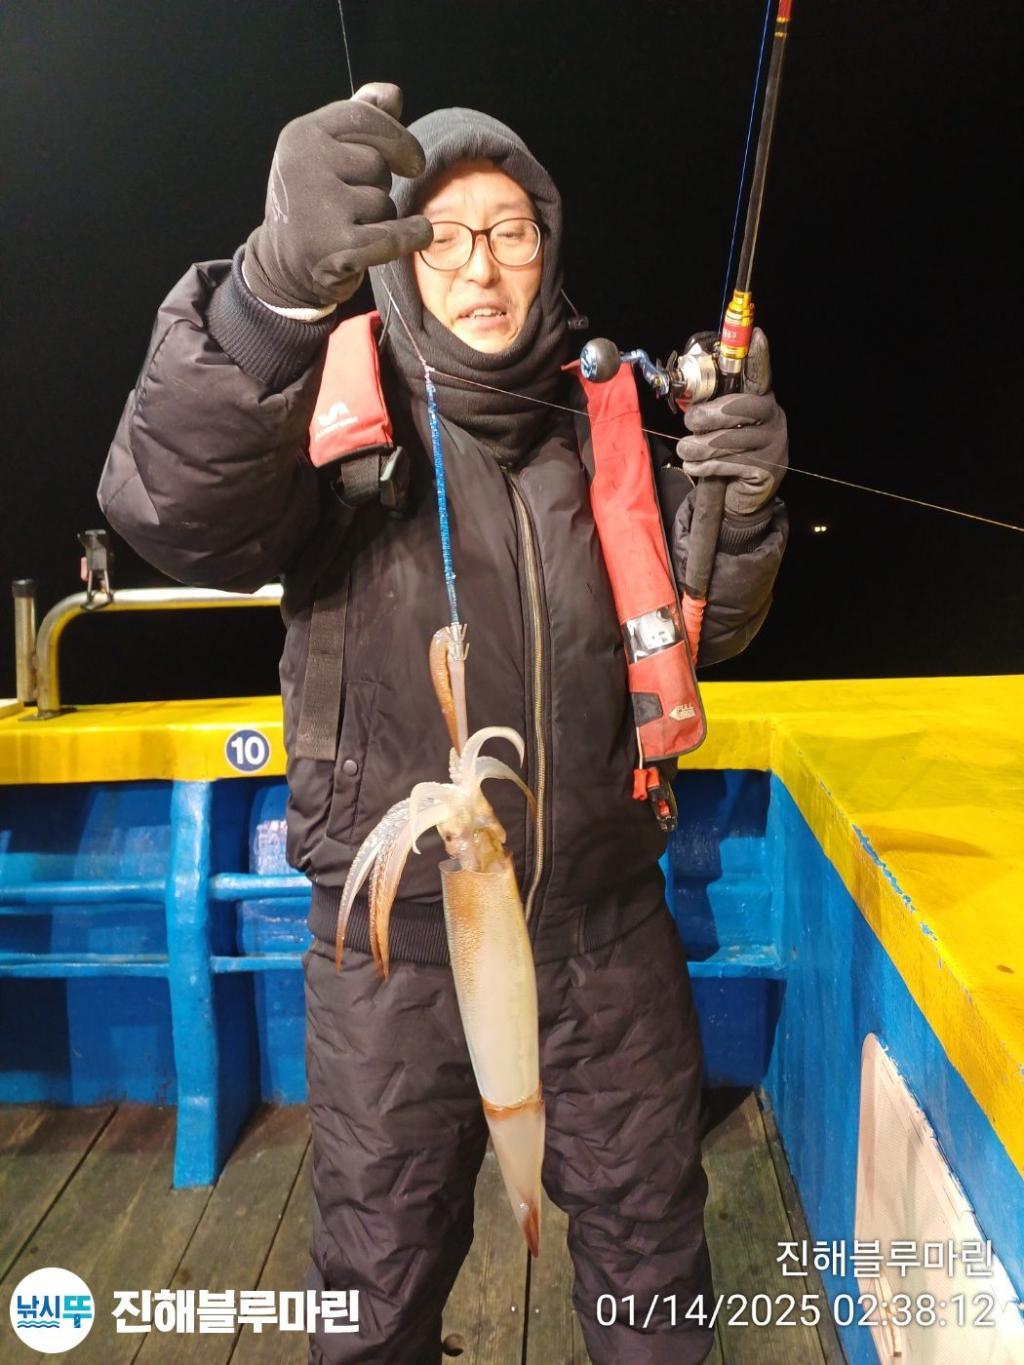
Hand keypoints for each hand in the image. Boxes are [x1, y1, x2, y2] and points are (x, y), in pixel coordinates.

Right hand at [245, 83, 433, 308]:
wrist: (283, 268)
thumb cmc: (312, 203)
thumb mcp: (323, 154)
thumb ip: (358, 121)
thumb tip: (392, 94)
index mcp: (301, 135)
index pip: (365, 117)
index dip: (397, 136)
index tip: (414, 160)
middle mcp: (305, 165)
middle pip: (377, 163)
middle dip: (376, 184)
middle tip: (351, 204)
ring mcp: (321, 206)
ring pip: (384, 201)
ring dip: (380, 216)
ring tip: (350, 226)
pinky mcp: (340, 247)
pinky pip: (397, 234)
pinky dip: (413, 235)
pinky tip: (417, 234)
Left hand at [676, 327, 787, 517]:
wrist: (740, 497)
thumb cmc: (726, 453)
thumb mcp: (720, 427)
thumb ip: (711, 409)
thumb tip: (690, 403)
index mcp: (761, 400)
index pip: (760, 375)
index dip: (758, 357)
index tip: (756, 335)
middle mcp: (773, 418)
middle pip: (739, 407)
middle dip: (707, 415)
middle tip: (690, 423)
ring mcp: (773, 445)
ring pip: (728, 440)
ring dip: (698, 446)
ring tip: (684, 449)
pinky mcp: (765, 470)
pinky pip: (728, 463)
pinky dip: (704, 466)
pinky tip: (695, 466)